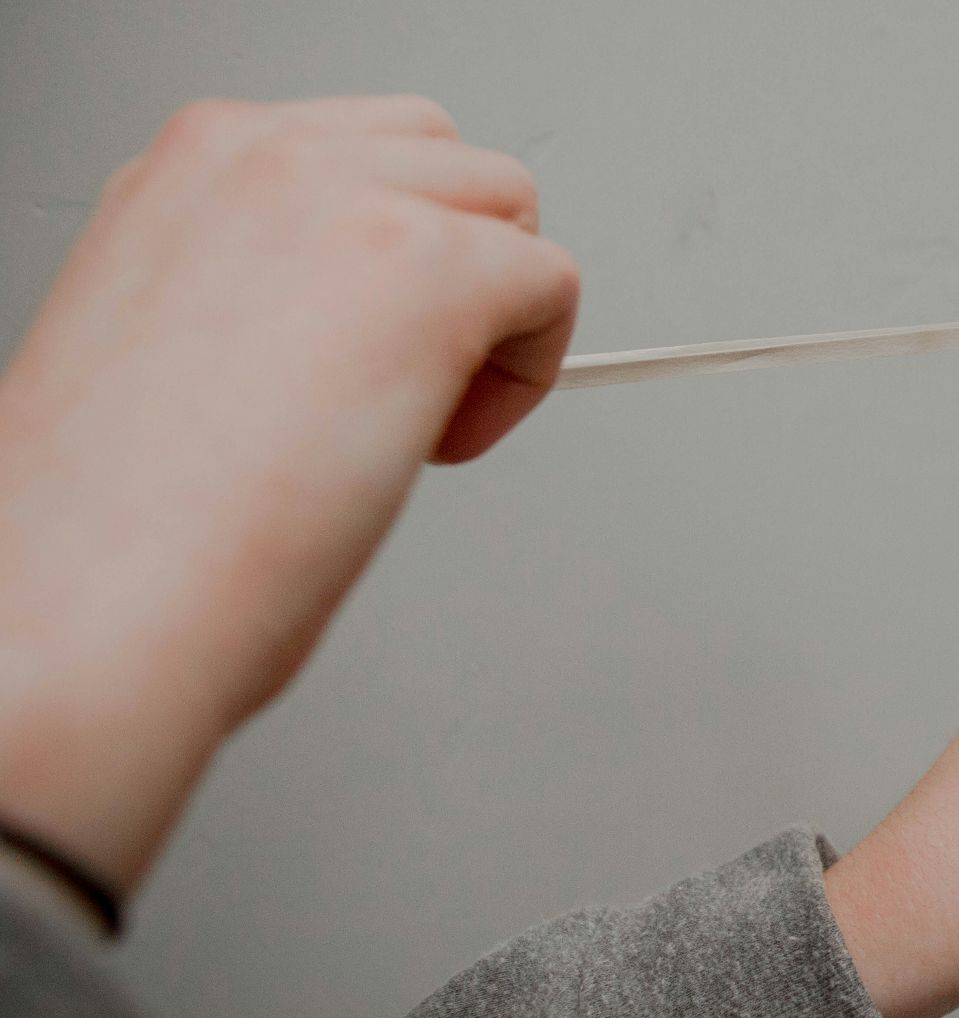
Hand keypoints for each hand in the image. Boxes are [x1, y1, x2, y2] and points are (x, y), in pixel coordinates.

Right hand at [0, 96, 577, 895]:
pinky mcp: (430, 270)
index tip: (356, 356)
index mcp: (189, 172)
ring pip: (509, 208)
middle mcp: (260, 159)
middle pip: (449, 163)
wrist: (87, 604)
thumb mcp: (174, 341)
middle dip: (458, 270)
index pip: (359, 156)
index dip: (385, 264)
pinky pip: (554, 286)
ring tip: (414, 423)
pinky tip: (439, 447)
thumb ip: (271, 292)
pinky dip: (527, 379)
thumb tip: (356, 319)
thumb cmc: (114, 526)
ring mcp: (347, 201)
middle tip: (404, 389)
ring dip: (495, 316)